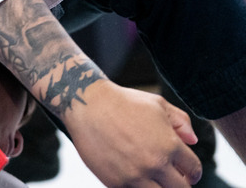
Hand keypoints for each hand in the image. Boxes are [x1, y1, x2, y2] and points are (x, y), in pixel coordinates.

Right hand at [66, 81, 201, 186]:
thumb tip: (192, 141)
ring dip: (159, 187)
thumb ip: (181, 121)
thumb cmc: (122, 101)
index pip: (193, 169)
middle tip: (172, 179)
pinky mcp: (115, 182)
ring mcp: (135, 175)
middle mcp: (155, 162)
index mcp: (170, 144)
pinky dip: (136, 187)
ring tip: (153, 180)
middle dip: (180, 184)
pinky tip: (132, 177)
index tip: (186, 173)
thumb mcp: (157, 103)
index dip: (192, 172)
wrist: (86, 104)